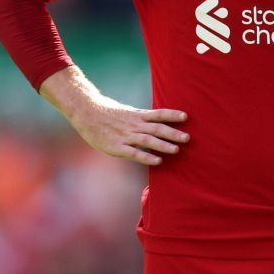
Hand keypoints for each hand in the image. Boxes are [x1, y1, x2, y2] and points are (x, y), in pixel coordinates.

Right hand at [70, 97, 190, 166]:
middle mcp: (134, 125)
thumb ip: (140, 119)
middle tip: (188, 138)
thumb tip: (156, 122)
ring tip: (176, 150)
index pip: (158, 114)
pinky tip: (157, 161)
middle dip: (173, 133)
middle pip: (157, 128)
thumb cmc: (107, 113)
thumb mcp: (126, 112)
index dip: (172, 115)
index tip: (185, 116)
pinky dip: (146, 157)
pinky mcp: (117, 147)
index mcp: (137, 115)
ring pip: (148, 140)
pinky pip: (134, 153)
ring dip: (163, 145)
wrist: (86, 112)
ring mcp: (126, 136)